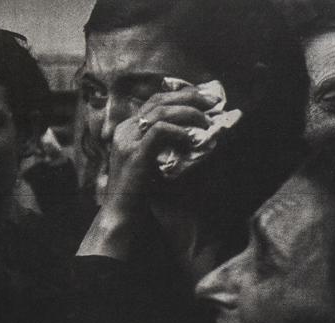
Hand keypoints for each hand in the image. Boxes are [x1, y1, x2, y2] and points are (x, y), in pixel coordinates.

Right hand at [102, 87, 216, 213]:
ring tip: (206, 123)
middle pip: (159, 100)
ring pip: (161, 111)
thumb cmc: (139, 191)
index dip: (182, 96)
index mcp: (127, 130)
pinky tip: (190, 140)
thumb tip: (197, 130)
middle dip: (190, 98)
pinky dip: (179, 132)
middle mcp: (124, 130)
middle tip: (213, 103)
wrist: (121, 213)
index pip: (155, 101)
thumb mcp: (153, 160)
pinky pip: (160, 131)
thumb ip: (167, 143)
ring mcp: (127, 141)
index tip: (205, 100)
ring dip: (189, 113)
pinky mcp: (135, 154)